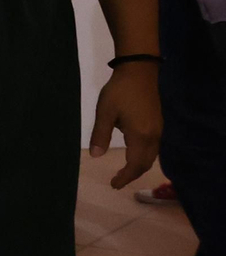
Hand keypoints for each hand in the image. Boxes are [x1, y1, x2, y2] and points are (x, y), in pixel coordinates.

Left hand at [91, 61, 161, 187]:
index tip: (113, 184)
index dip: (125, 177)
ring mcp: (158, 129)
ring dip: (139, 166)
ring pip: (151, 155)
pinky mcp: (158, 122)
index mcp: (140, 135)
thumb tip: (96, 156)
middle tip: (117, 181)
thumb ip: (100, 135)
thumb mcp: (105, 112)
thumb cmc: (120, 91)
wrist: (140, 71)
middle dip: (132, 174)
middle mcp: (153, 135)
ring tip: (124, 171)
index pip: (135, 164)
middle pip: (146, 163)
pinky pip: (153, 147)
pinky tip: (134, 153)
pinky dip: (143, 156)